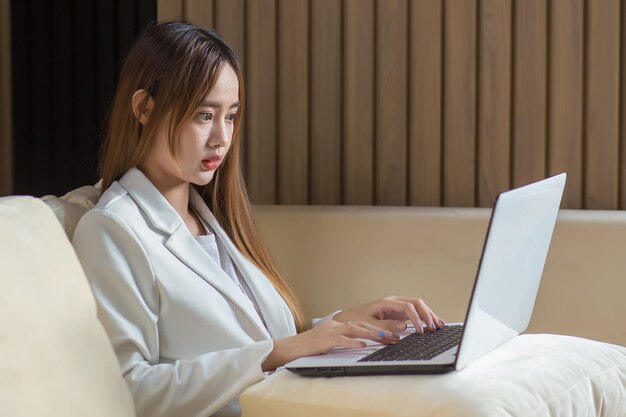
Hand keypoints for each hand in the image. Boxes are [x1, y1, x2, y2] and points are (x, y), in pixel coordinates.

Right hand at [262, 320, 398, 370]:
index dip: (378, 328)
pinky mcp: (324, 340)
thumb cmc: (310, 346)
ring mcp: (330, 331)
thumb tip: (361, 343)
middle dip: (380, 330)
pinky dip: (352, 342)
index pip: (362, 325)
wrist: (290, 347)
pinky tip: (362, 345)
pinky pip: (341, 340)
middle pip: (362, 325)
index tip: (393, 334)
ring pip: (355, 330)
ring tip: (385, 338)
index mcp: (339, 324)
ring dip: (371, 334)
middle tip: (395, 336)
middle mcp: (336, 325)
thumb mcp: (330, 341)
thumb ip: (344, 340)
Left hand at [333, 296, 444, 333]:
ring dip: (429, 314)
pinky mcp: (398, 312)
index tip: (421, 331)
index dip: (417, 318)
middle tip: (434, 328)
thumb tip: (404, 326)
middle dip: (427, 314)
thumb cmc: (357, 321)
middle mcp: (393, 301)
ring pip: (418, 305)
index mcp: (386, 302)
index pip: (407, 306)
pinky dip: (424, 317)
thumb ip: (386, 326)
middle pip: (416, 302)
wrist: (349, 318)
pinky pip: (415, 312)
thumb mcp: (369, 325)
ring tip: (439, 325)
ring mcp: (397, 306)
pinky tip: (434, 323)